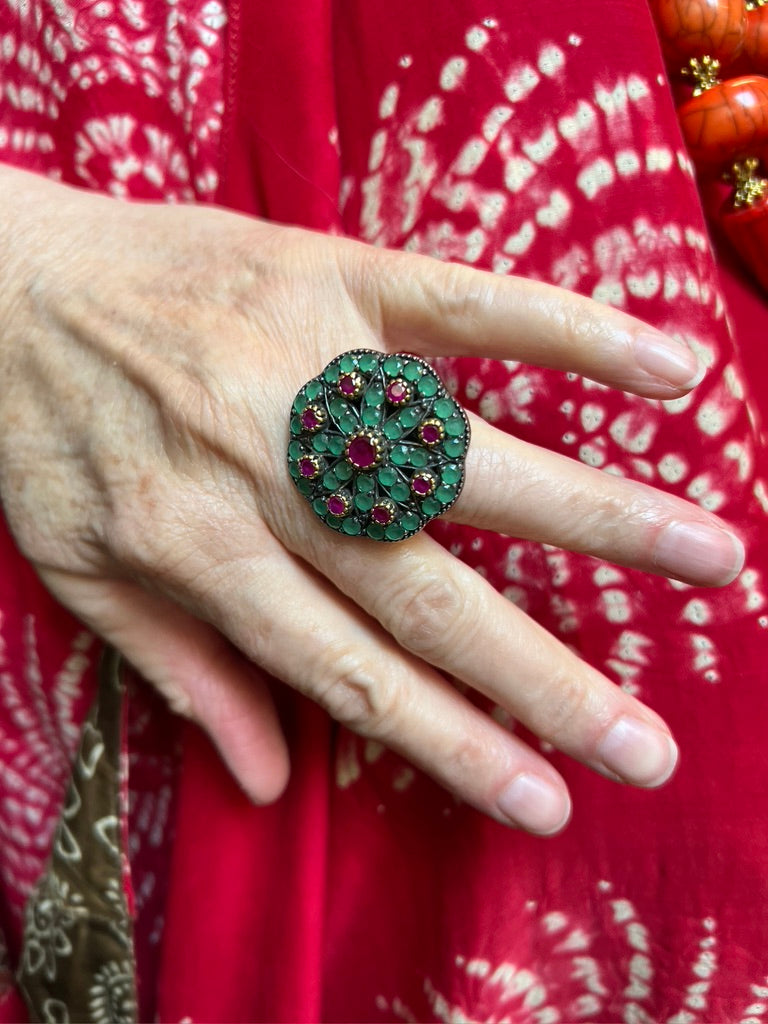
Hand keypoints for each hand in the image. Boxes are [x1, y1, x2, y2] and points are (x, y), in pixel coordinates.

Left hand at [0, 167, 742, 834]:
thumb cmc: (37, 428)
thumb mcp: (75, 569)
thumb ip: (178, 672)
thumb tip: (266, 780)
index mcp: (201, 550)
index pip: (352, 675)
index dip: (454, 748)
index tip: (548, 799)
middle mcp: (266, 473)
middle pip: (428, 594)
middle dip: (548, 679)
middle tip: (649, 742)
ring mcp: (306, 369)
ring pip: (469, 460)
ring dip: (599, 516)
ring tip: (713, 557)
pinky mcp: (330, 276)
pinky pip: (464, 303)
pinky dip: (566, 334)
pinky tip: (663, 372)